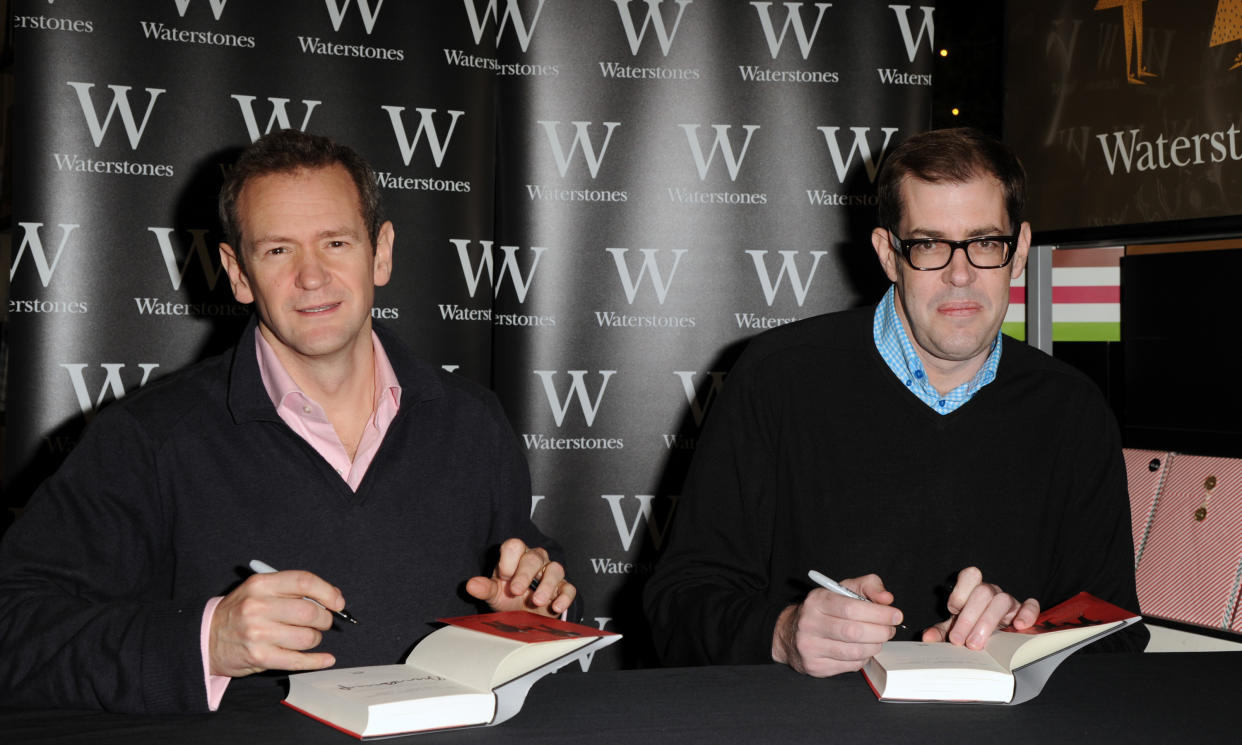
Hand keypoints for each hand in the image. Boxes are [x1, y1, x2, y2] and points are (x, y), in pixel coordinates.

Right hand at [209, 570, 344, 677]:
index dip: (327, 592)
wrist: (206, 638)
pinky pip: (298, 660)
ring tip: (308, 637)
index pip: (304, 582)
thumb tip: (332, 597)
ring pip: (307, 637)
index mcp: (261, 585)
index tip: (338, 602)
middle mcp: (258, 607)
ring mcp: (258, 633)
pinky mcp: (259, 656)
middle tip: (322, 622)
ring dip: (315, 639)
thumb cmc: (239, 612)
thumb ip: (291, 590)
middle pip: (310, 612)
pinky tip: (326, 659)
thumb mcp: (258, 590)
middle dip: (324, 619)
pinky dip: (317, 661)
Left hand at [465, 538, 575, 616]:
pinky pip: (569, 588)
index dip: (508, 560)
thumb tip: (470, 585)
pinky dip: (564, 597)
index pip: (515, 546)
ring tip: (537, 601)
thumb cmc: (510, 598)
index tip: (503, 576)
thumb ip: (484, 588)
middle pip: (534, 557)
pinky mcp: (563, 589)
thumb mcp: (495, 594)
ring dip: (546, 586)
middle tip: (516, 592)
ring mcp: (551, 574)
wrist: (526, 616)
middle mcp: (536, 561)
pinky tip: (556, 607)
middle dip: (524, 575)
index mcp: (517, 557)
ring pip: (555, 570)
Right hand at [771, 574, 902, 676]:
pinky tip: (862, 649)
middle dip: (880, 631)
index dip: (878, 613)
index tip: (895, 615)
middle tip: (889, 629)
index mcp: (817, 601)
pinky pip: (850, 665)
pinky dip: (863, 658)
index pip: (851, 608)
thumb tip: (887, 599)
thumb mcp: (843, 589)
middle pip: (854, 632)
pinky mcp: (815, 666)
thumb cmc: (824, 609)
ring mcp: (810, 647)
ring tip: (877, 639)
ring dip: (875, 646)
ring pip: (855, 651)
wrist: (792, 633)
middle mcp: (810, 623)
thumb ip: (868, 587)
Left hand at [921, 567, 1039, 648]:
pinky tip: (1019, 626)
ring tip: (976, 644)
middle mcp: (991, 592)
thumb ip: (940, 631)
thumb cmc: (970, 629)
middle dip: (968, 618)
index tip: (952, 611)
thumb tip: (927, 637)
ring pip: (1002, 600)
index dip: (960, 592)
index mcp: (972, 590)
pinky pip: (1030, 606)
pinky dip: (1027, 614)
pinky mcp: (1024, 612)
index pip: (970, 575)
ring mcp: (1009, 601)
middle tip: (959, 641)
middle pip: (983, 592)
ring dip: (987, 622)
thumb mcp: (953, 630)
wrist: (990, 639)